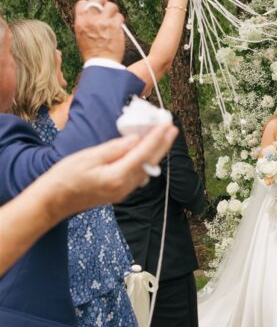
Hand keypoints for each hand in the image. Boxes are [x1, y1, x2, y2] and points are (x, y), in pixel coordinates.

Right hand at [49, 125, 177, 214]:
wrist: (54, 201)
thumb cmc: (66, 177)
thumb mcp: (89, 157)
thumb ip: (115, 149)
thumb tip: (136, 140)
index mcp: (116, 177)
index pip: (143, 154)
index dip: (156, 139)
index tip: (166, 125)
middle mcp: (124, 186)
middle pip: (150, 163)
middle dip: (162, 145)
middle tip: (172, 128)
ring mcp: (123, 192)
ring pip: (146, 169)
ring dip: (156, 153)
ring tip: (164, 136)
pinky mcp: (119, 192)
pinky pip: (139, 175)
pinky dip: (146, 162)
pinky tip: (149, 152)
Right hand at [74, 0, 124, 61]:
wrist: (101, 64)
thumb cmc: (92, 52)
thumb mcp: (81, 36)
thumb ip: (85, 22)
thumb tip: (92, 13)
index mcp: (80, 21)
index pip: (82, 3)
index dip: (89, 3)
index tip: (95, 8)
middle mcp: (91, 19)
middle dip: (103, 1)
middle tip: (107, 7)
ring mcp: (103, 21)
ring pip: (111, 6)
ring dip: (114, 12)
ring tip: (113, 21)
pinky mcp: (115, 25)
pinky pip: (119, 16)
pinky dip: (120, 21)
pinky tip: (118, 29)